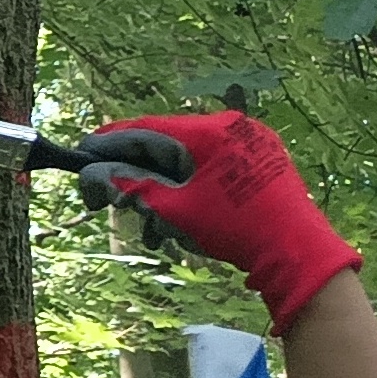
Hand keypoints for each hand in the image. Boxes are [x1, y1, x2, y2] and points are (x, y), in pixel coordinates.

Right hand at [74, 113, 362, 333]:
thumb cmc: (234, 228)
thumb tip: (92, 174)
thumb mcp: (174, 209)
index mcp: (207, 131)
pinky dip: (186, 189)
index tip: (80, 154)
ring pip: (185, 160)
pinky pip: (208, 167)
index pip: (144, 129)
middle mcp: (228, 127)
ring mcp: (246, 142)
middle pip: (164, 145)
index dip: (108, 144)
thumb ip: (131, 187)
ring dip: (160, 190)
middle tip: (109, 203)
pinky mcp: (257, 160)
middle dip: (133, 176)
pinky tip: (177, 221)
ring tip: (151, 226)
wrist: (296, 250)